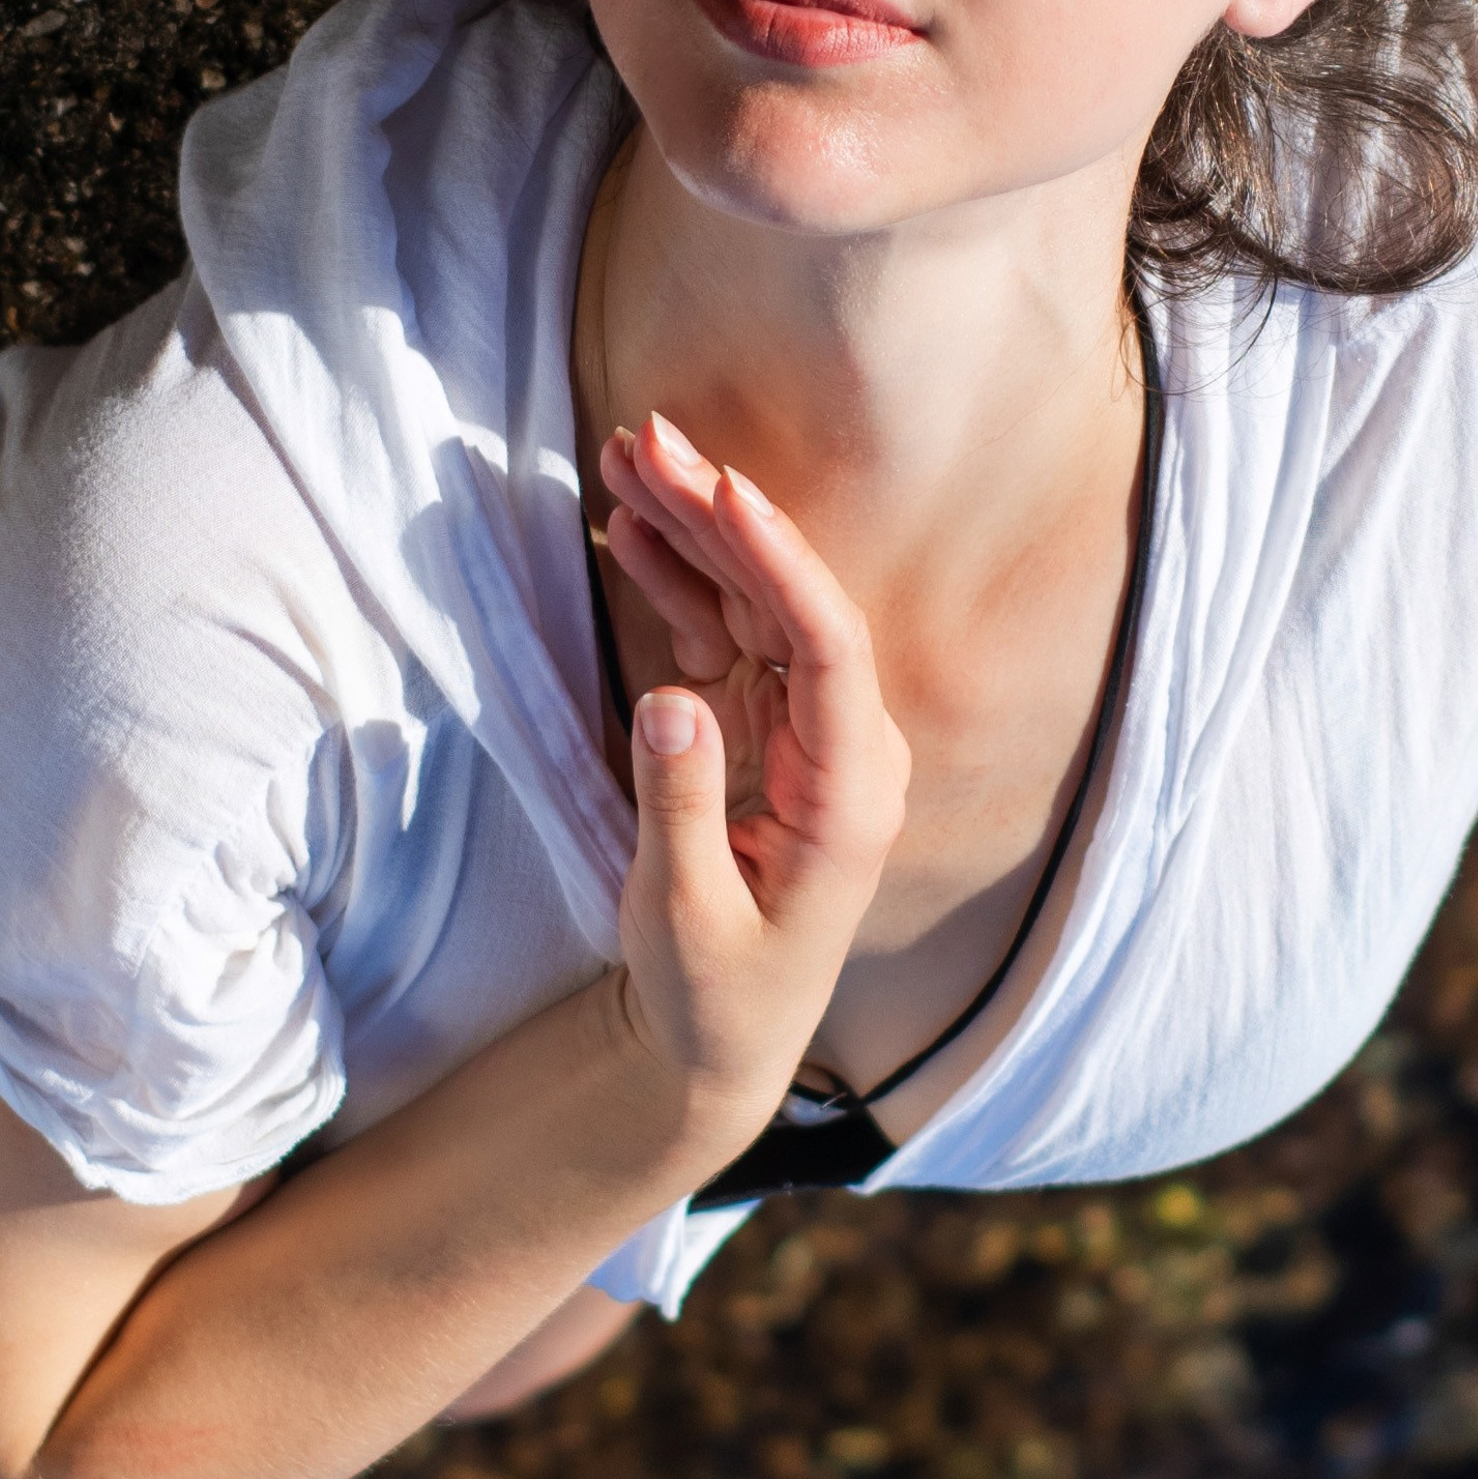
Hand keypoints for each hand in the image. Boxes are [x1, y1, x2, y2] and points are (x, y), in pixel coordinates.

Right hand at [596, 415, 910, 1132]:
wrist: (719, 1040)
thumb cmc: (715, 993)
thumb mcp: (687, 917)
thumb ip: (682, 808)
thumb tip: (670, 702)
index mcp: (850, 791)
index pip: (828, 646)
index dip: (781, 559)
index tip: (727, 487)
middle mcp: (841, 744)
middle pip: (788, 598)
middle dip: (720, 513)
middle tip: (649, 438)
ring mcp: (802, 728)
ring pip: (752, 601)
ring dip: (692, 528)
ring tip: (627, 454)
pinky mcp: (758, 725)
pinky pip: (722, 632)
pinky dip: (676, 578)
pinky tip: (631, 526)